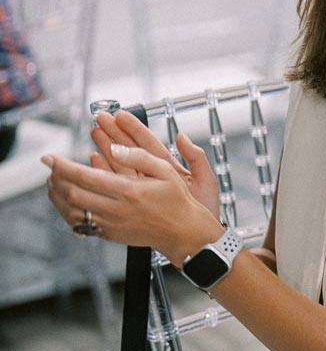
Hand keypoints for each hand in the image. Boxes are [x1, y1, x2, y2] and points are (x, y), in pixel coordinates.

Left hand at [44, 128, 221, 262]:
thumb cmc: (177, 201)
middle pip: (71, 194)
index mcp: (128, 190)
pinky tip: (68, 200)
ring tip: (55, 182)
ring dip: (57, 196)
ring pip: (71, 211)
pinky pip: (80, 224)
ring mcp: (111, 224)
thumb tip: (114, 147)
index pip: (84, 177)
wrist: (183, 233)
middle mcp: (116, 209)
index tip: (50, 157)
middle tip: (51, 168)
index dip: (62, 166)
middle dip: (55, 179)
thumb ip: (139, 156)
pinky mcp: (109, 234)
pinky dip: (67, 211)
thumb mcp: (166, 171)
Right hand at [90, 110, 220, 219]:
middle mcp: (153, 175)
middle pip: (130, 150)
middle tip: (99, 120)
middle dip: (114, 133)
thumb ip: (195, 157)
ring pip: (120, 164)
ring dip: (106, 148)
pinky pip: (116, 184)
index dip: (134, 128)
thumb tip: (181, 136)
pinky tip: (94, 161)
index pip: (148, 142)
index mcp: (169, 168)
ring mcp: (142, 187)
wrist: (197, 237)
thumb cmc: (204, 209)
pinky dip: (104, 172)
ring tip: (94, 134)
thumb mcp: (206, 181)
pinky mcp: (135, 200)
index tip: (120, 114)